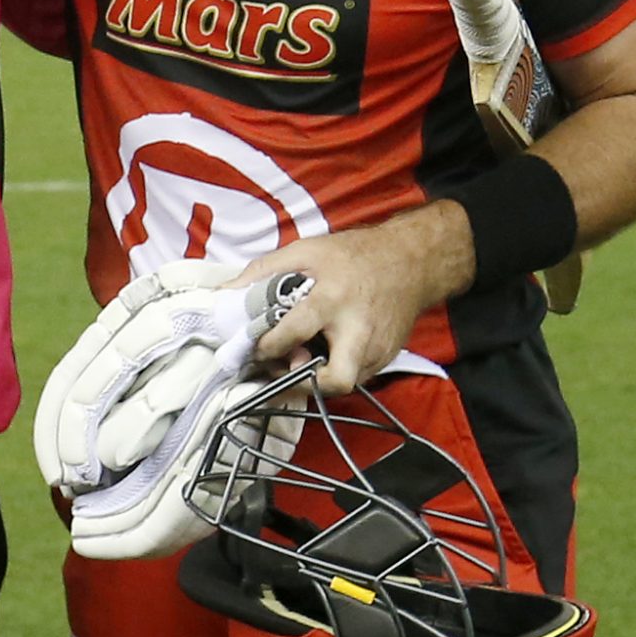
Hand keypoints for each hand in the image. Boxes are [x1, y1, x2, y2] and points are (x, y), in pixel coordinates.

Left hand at [240, 213, 465, 395]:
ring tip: (295, 362)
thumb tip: (225, 291)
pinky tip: (318, 356)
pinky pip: (354, 377)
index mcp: (333, 298)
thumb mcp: (306, 251)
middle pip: (336, 379)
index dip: (269, 346)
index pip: (295, 332)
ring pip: (344, 385)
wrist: (411, 261)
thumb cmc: (354, 255)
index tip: (255, 348)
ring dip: (315, 380)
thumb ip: (263, 271)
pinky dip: (332, 372)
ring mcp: (376, 349)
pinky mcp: (385, 359)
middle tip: (282, 372)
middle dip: (304, 385)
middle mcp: (358, 330)